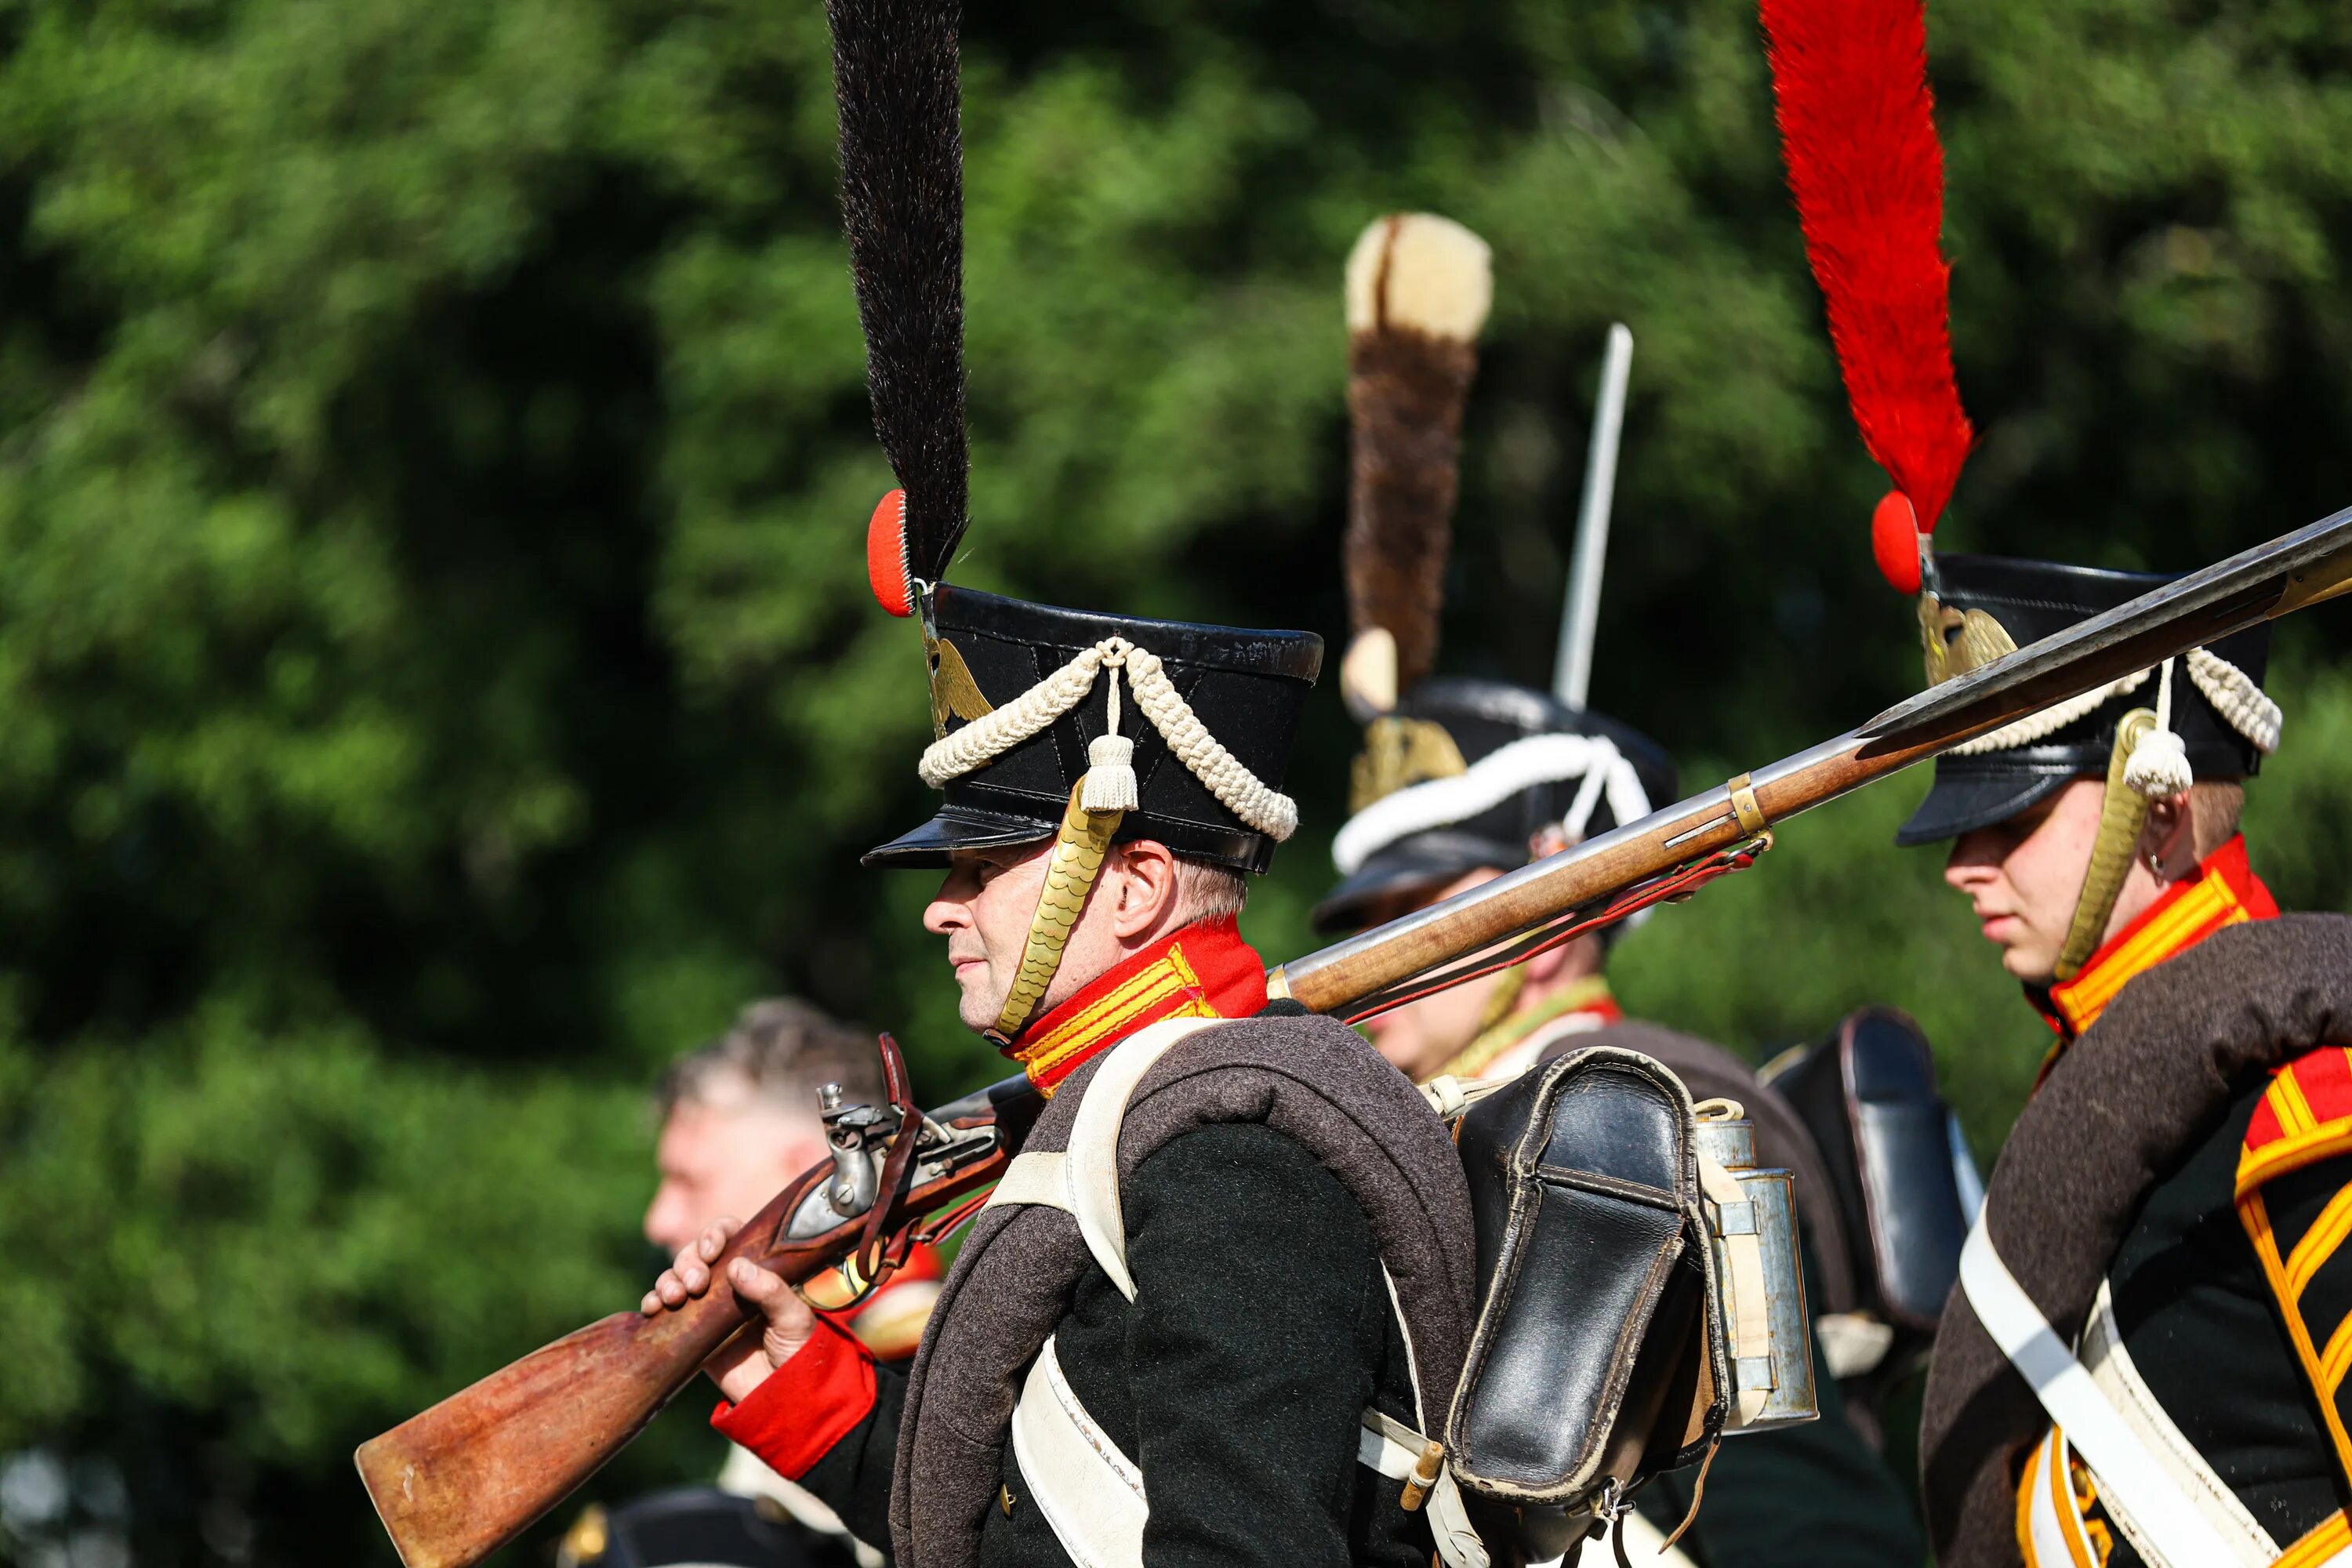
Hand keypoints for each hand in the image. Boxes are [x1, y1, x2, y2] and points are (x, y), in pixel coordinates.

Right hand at [640, 1218, 817, 1403]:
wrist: (782, 1398)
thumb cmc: (798, 1352)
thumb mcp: (794, 1319)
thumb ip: (771, 1292)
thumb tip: (737, 1266)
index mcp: (756, 1271)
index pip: (731, 1237)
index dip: (715, 1234)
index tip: (711, 1249)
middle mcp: (728, 1285)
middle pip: (696, 1255)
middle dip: (688, 1261)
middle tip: (695, 1283)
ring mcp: (706, 1309)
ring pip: (676, 1278)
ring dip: (668, 1279)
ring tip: (674, 1296)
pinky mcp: (689, 1334)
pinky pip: (663, 1311)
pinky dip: (652, 1302)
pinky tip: (653, 1307)